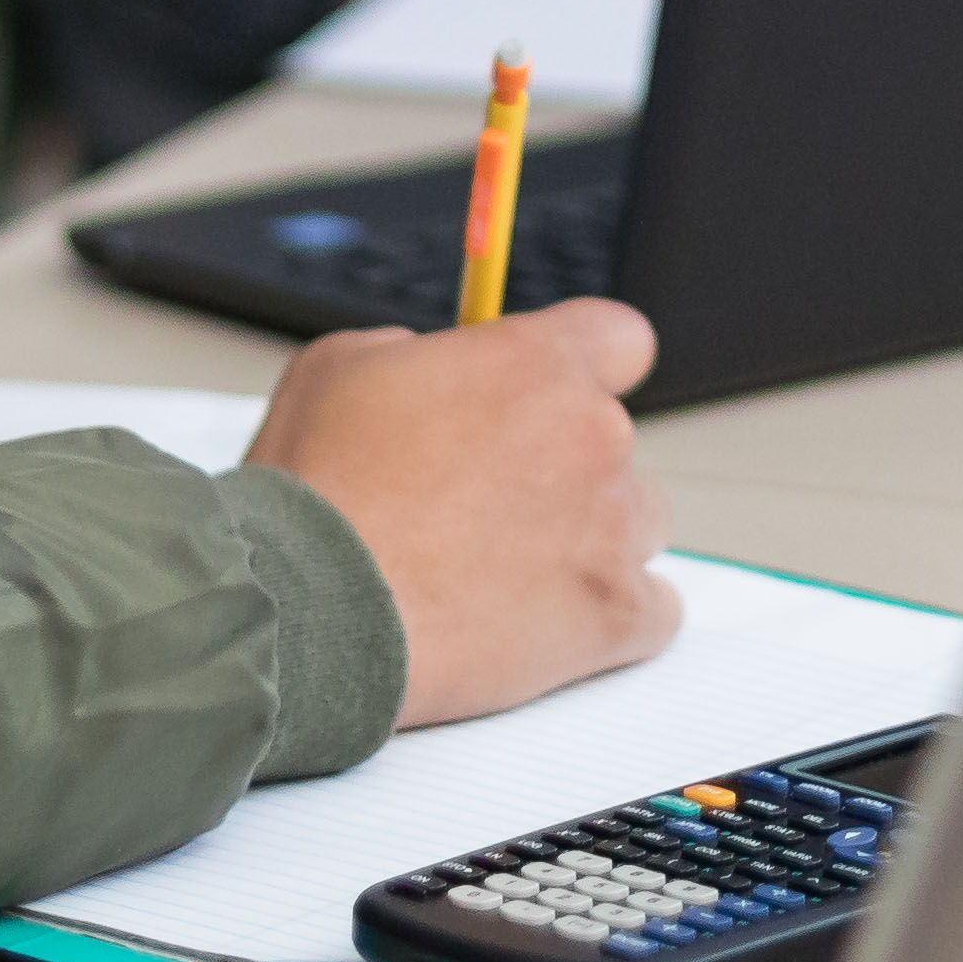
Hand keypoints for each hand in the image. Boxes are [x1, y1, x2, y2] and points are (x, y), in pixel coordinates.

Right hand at [244, 302, 676, 728]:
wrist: (309, 608)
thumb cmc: (314, 492)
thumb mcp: (336, 367)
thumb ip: (407, 352)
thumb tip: (431, 367)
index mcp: (536, 362)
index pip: (620, 338)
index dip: (583, 366)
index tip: (549, 396)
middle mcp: (593, 435)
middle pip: (615, 441)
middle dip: (561, 465)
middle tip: (484, 503)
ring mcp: (613, 529)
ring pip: (638, 524)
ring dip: (589, 540)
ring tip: (505, 573)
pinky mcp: (615, 616)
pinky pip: (653, 613)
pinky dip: (609, 619)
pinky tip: (546, 623)